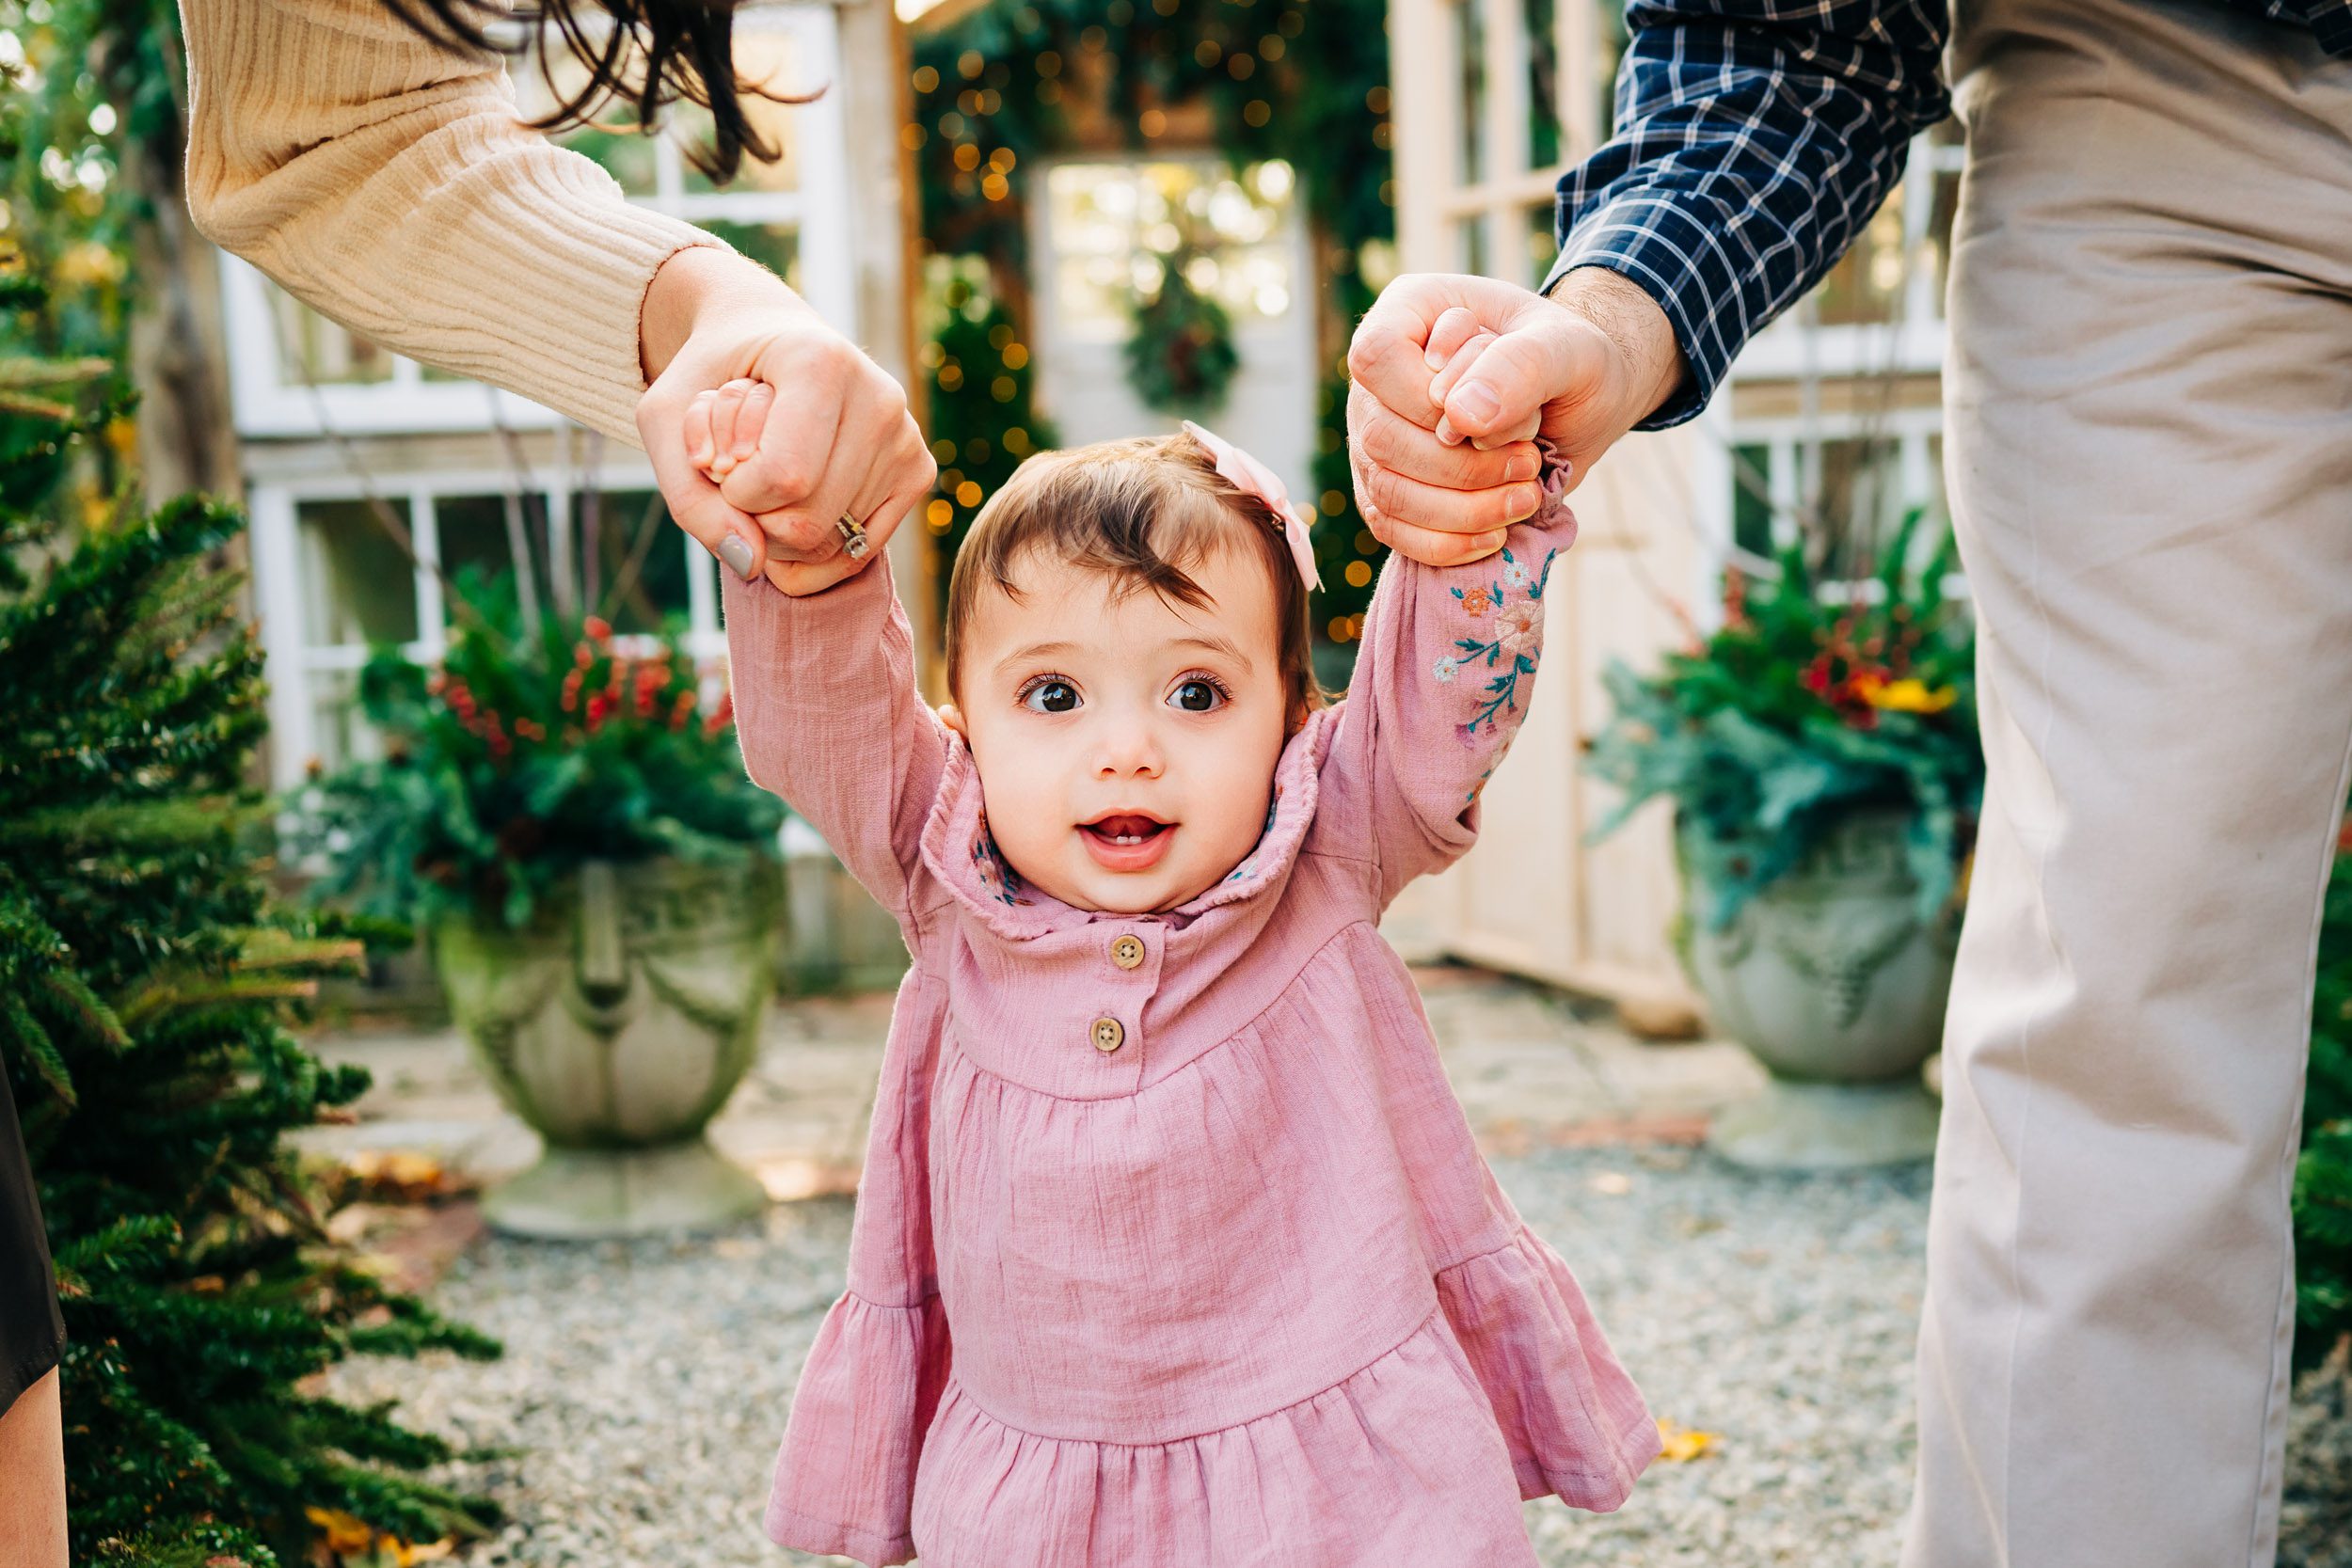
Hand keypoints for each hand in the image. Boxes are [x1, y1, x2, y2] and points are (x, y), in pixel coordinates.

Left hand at [684, 378, 898, 595]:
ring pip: (830, 544)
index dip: (734, 491)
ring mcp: (905, 436)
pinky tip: (788, 516)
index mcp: (821, 361)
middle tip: (738, 474)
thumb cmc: (711, 376)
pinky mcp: (918, 469)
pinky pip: (859, 553)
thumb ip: (690, 497)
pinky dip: (810, 555)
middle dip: (753, 519)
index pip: (783, 477)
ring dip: (776, 532)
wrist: (765, 339)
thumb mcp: (665, 420)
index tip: (718, 460)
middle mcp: (879, 397)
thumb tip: (748, 565)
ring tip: (769, 476)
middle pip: (809, 521)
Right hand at [1344, 269, 1683, 566]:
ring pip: (1386, 490)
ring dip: (1461, 510)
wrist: (1577, 402)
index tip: (1489, 416)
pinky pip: (1392, 528)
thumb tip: (1458, 416)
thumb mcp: (1569, 348)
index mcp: (1411, 313)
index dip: (1425, 399)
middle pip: (1380, 436)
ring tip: (1524, 498)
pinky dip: (1446, 543)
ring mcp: (1374, 436)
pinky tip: (1496, 534)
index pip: (1376, 357)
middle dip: (1462, 467)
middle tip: (1529, 462)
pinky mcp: (1386, 489)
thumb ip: (1521, 367)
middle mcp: (1378, 378)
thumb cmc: (1572, 360)